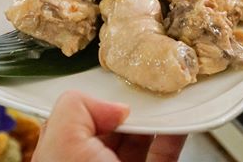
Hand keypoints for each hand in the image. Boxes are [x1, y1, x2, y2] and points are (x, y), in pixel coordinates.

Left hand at [33, 91, 186, 161]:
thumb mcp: (63, 142)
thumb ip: (78, 108)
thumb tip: (113, 108)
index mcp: (62, 156)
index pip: (77, 118)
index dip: (96, 101)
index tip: (117, 87)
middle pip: (113, 128)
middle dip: (131, 108)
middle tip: (147, 91)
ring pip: (141, 140)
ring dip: (157, 119)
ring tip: (168, 100)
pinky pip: (163, 155)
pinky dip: (175, 137)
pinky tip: (181, 122)